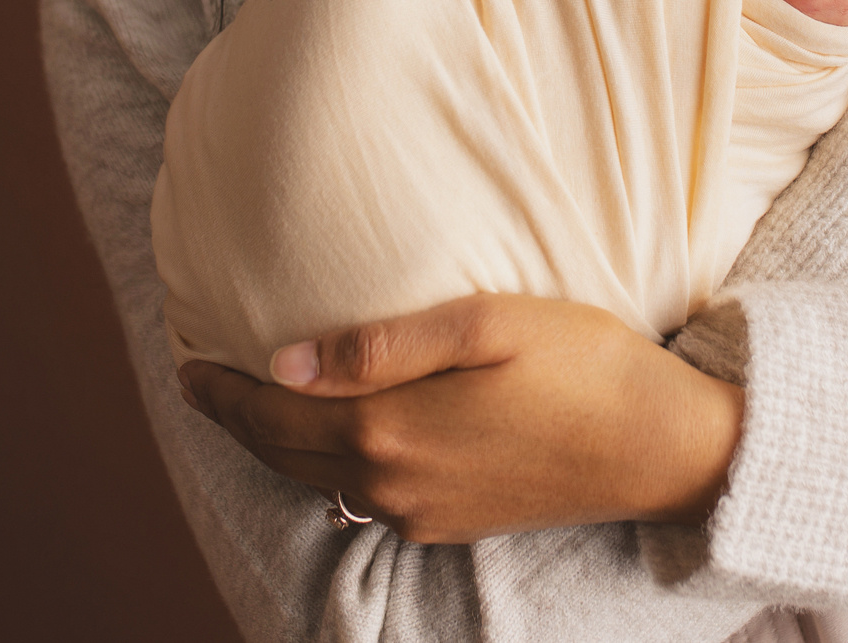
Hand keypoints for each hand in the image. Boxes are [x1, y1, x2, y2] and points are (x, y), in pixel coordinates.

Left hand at [176, 293, 743, 543]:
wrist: (660, 447)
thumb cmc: (582, 364)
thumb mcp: (484, 324)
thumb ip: (378, 344)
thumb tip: (284, 361)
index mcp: (388, 430)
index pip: (272, 412)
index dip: (222, 389)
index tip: (187, 363)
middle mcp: (392, 484)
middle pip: (285, 452)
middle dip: (237, 419)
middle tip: (202, 384)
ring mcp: (422, 512)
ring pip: (321, 479)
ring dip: (280, 444)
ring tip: (258, 405)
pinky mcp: (453, 523)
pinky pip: (366, 497)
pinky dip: (329, 466)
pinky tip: (336, 439)